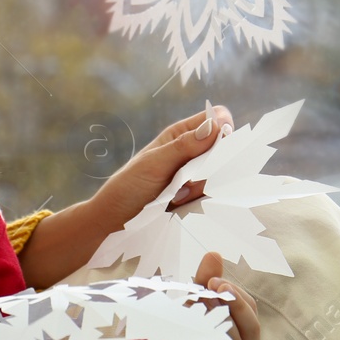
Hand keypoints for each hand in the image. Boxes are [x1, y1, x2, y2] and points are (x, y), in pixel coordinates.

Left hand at [16, 105, 232, 289]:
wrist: (115, 221)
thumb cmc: (129, 185)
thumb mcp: (155, 163)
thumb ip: (184, 146)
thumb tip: (216, 125)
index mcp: (180, 134)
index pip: (216, 119)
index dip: (224, 127)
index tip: (221, 144)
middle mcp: (191, 152)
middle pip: (224, 147)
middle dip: (217, 163)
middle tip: (192, 177)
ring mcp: (195, 175)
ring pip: (221, 173)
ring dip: (205, 184)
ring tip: (178, 194)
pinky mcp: (196, 196)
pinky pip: (213, 194)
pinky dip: (203, 199)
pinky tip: (182, 204)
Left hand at [174, 251, 259, 339]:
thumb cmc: (195, 332)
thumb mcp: (200, 303)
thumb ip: (207, 281)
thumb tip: (214, 253)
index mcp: (246, 329)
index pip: (251, 308)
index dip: (235, 292)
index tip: (214, 280)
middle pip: (252, 326)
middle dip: (235, 304)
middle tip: (215, 286)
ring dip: (218, 318)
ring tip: (200, 303)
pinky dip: (205, 336)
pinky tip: (192, 324)